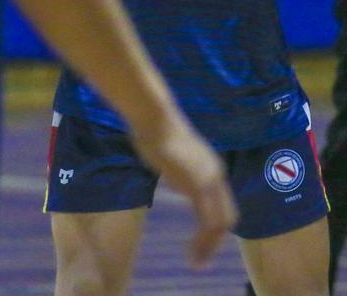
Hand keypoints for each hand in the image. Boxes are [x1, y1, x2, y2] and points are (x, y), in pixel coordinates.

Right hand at [131, 110, 236, 267]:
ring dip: (209, 247)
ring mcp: (209, 181)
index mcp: (211, 168)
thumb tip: (177, 186)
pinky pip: (207, 223)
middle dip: (215, 242)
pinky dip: (202, 242)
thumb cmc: (155, 132)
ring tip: (196, 262)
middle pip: (227, 217)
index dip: (216, 226)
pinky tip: (191, 252)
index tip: (202, 242)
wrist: (155, 119)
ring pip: (220, 224)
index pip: (222, 204)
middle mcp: (216, 175)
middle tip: (201, 259)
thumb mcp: (173, 158)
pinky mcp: (198, 187)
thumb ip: (179, 173)